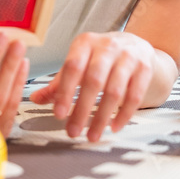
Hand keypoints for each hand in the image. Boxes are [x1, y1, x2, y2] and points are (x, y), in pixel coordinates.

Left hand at [29, 32, 155, 141]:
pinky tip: (113, 127)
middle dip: (82, 110)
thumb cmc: (100, 57)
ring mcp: (128, 56)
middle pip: (93, 81)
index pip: (72, 67)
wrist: (136, 46)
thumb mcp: (78, 62)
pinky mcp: (145, 68)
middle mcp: (107, 46)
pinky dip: (124, 115)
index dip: (65, 92)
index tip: (58, 115)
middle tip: (73, 132)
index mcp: (85, 43)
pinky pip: (134, 95)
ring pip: (114, 91)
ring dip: (102, 117)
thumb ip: (58, 82)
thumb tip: (34, 98)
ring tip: (92, 135)